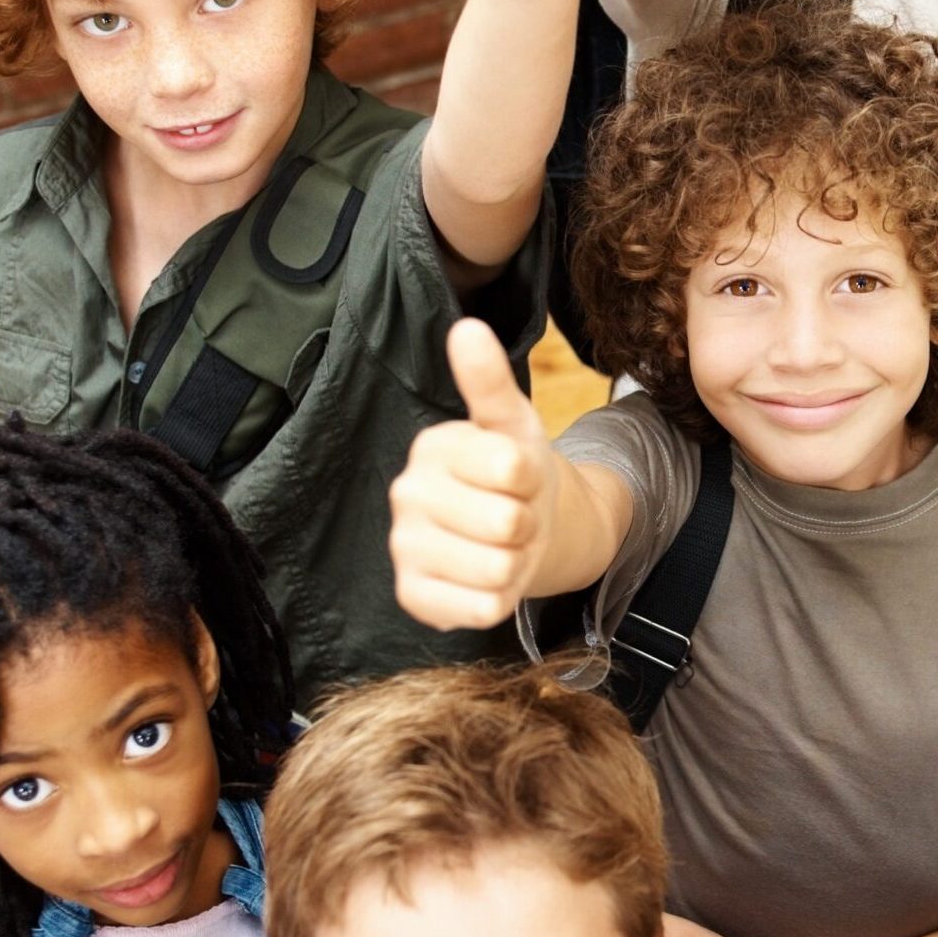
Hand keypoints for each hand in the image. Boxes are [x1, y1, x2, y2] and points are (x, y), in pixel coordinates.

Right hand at [390, 321, 559, 629]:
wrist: (518, 535)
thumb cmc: (515, 475)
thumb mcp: (514, 425)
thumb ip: (491, 382)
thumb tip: (467, 328)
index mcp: (432, 447)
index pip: (512, 468)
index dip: (533, 478)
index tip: (518, 476)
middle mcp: (406, 495)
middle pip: (507, 522)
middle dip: (526, 524)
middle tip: (513, 517)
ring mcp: (404, 548)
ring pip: (496, 568)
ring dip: (515, 563)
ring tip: (501, 547)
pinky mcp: (412, 596)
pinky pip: (478, 608)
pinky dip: (497, 600)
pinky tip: (484, 580)